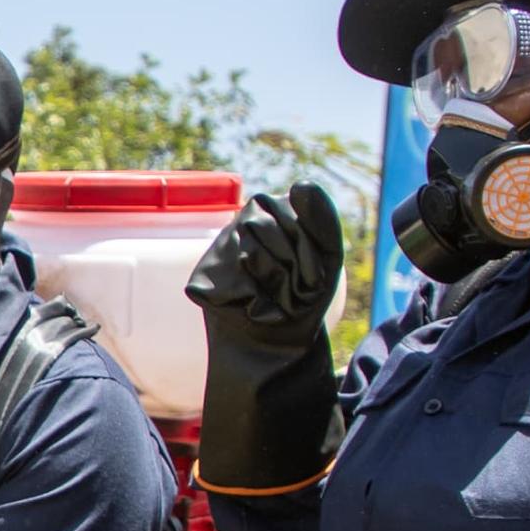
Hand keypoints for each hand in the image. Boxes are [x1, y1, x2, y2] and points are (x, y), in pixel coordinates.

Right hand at [187, 181, 345, 350]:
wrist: (278, 346)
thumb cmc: (303, 297)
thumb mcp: (327, 256)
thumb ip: (322, 218)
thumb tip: (301, 184)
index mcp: (271, 209)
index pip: (300, 215)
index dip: (314, 253)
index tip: (315, 275)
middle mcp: (240, 222)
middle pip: (273, 233)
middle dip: (296, 271)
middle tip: (294, 293)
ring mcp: (218, 250)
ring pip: (255, 257)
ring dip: (278, 289)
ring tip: (278, 302)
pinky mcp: (202, 280)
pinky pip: (239, 284)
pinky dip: (259, 306)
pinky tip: (256, 312)